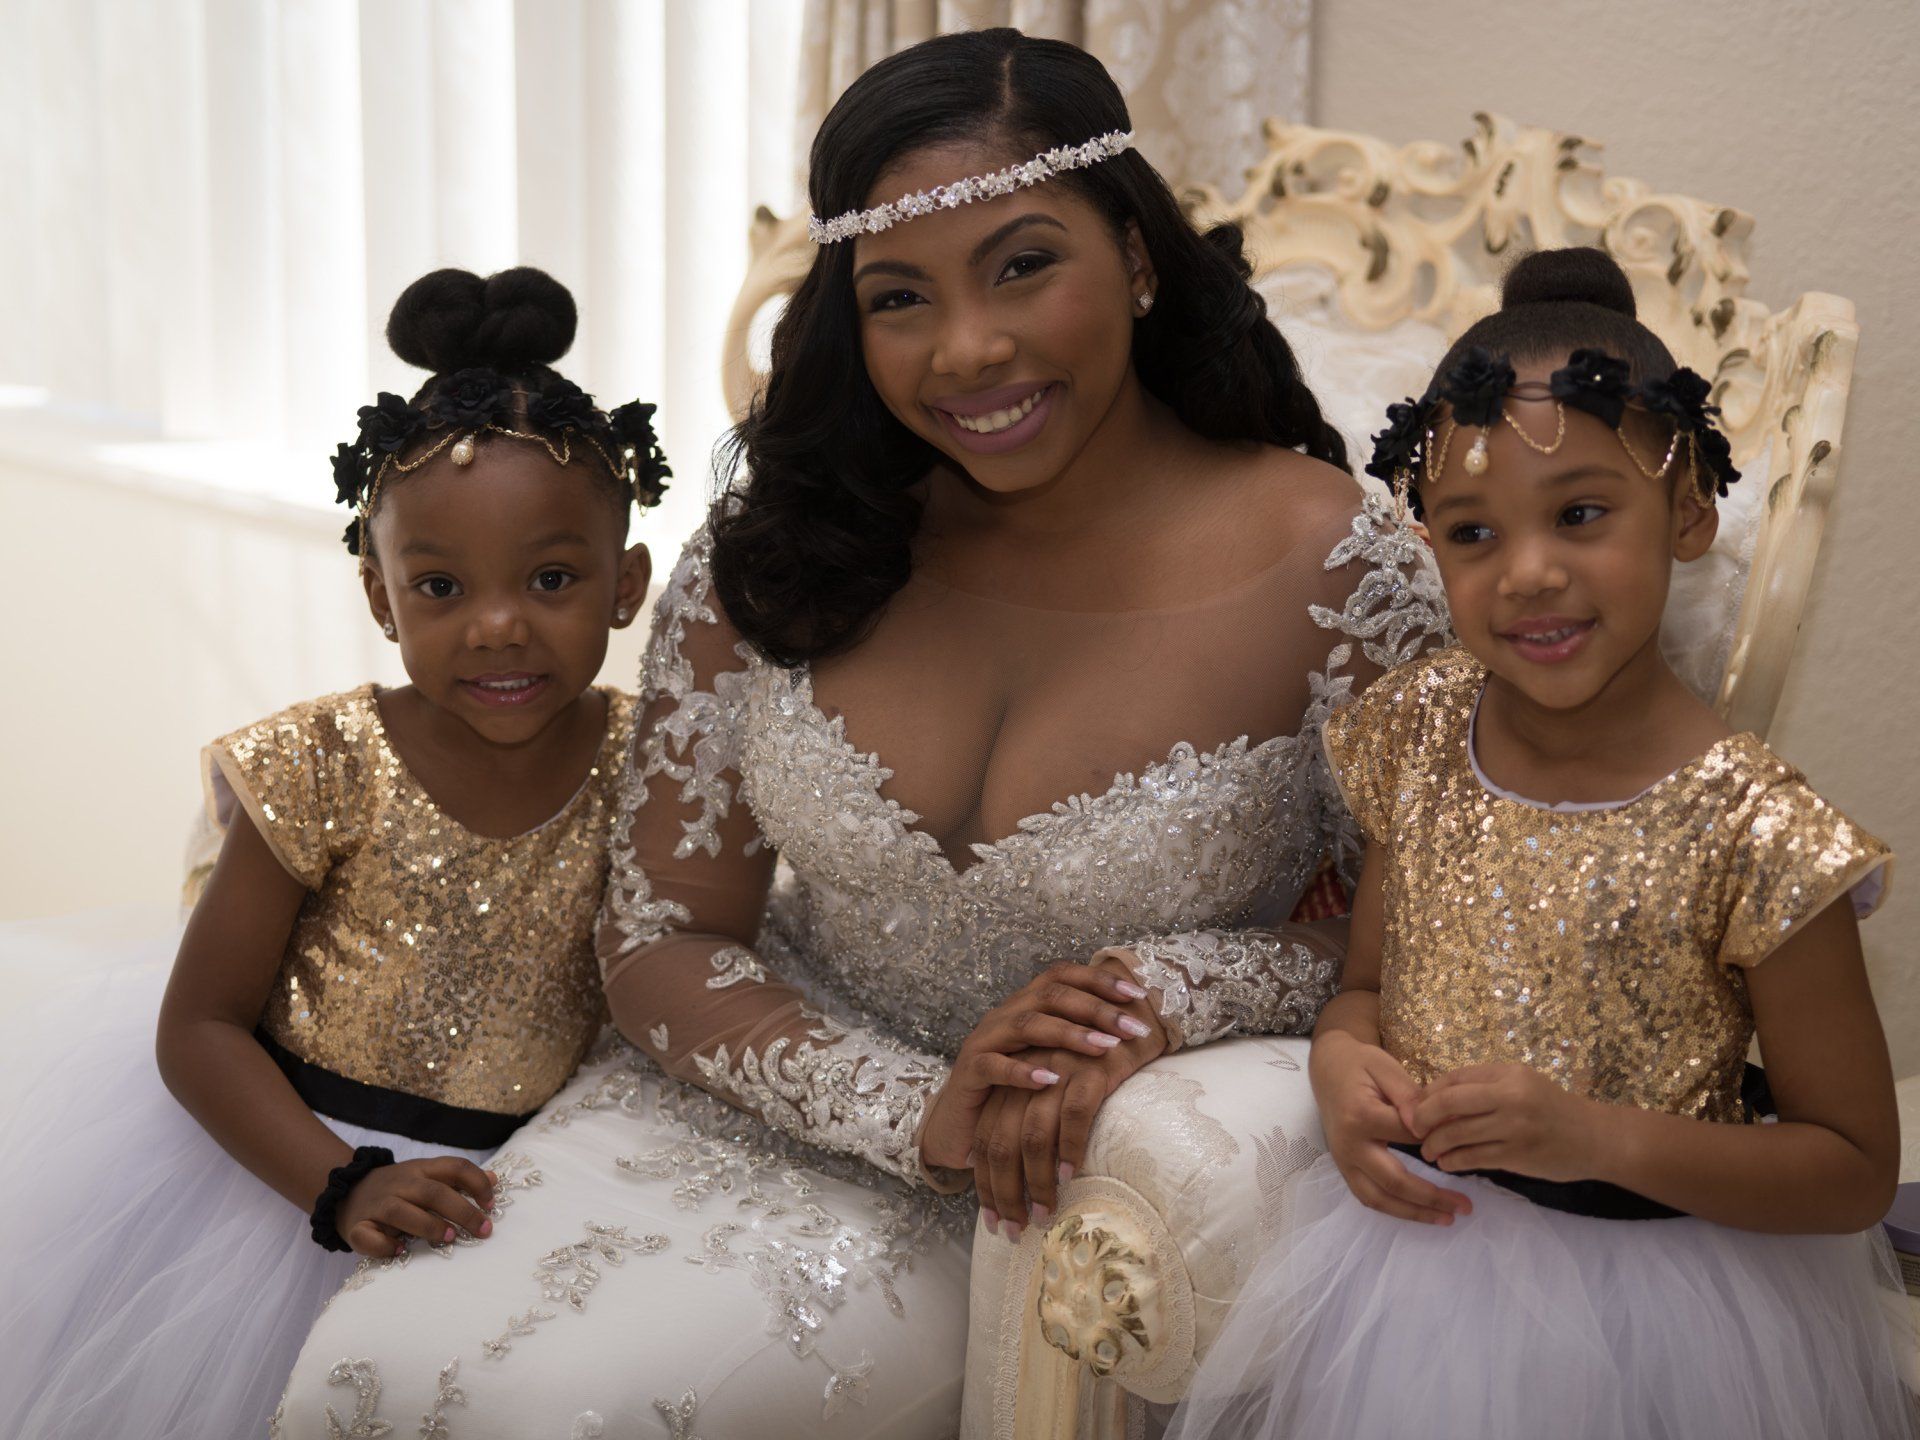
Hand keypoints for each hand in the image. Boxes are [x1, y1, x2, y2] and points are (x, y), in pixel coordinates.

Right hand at [333, 1156, 497, 1257]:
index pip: (454, 1167)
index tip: (491, 1205)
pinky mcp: (357, 1226)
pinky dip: (384, 1245)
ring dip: (427, 1225)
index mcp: (421, 1169)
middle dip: (462, 1210)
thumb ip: (459, 1179)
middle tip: (482, 1229)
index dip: (477, 1183)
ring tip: (448, 1237)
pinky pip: (368, 1236)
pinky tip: (400, 1251)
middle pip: (433, 1192)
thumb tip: (495, 1179)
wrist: (347, 1191)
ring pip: (400, 1211)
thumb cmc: (399, 1189)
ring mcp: (376, 1205)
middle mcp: (400, 1183)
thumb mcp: (428, 1176)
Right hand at [920, 962, 1153, 1170]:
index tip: (1138, 994)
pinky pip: (994, 1065)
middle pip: (1052, 995)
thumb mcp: (1049, 1059)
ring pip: (1027, 1024)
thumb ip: (1079, 1042)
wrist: (961, 1123)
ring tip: (1105, 1047)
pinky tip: (1050, 1079)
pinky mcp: (969, 1072)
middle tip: (1134, 1026)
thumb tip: (1137, 1033)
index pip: (1063, 976)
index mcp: (1025, 1005)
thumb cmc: (1014, 1090)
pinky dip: (1022, 1071)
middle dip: (1097, 1008)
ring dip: (1069, 1034)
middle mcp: (1005, 1015)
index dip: (1100, 980)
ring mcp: (985, 1040)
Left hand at [974, 1023, 1166, 1240]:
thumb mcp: (1055, 1088)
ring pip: (1032, 1137)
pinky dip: (1070, 1149)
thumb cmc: (1094, 1062)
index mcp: (1011, 1083)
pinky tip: (1071, 1176)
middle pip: (1001, 1144)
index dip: (986, 1184)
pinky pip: (1073, 1115)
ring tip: (1044, 1215)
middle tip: (1014, 1231)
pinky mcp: (1089, 1069)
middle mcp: (1027, 1077)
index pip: (986, 1141)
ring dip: (1037, 1183)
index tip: (993, 1221)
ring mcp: (1056, 1071)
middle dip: (1004, 1194)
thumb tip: (1025, 1179)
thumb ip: (1035, 1121)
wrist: (1133, 1014)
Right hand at [1312, 1031, 1467, 1224]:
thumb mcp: (1386, 1067)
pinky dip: (1394, 1209)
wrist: (1328, 1067)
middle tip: (1464, 1207)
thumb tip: (1428, 1125)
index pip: (1408, 1138)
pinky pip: (1367, 1196)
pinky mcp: (1343, 1166)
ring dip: (1413, 1213)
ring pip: (1377, 1199)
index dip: (1440, 1142)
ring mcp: (1343, 1159)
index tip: (1467, 1145)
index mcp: (1361, 1116)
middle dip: (1431, 1198)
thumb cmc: (1360, 1064)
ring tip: (1446, 1218)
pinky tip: (1419, 1212)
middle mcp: (1349, 1145)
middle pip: (1393, 1182)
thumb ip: (1408, 1096)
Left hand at [1412, 1063, 1600, 1183]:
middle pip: (1449, 1103)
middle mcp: (1510, 1097)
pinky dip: (1453, 1161)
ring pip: (1457, 1134)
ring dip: (1435, 1144)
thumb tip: (1435, 1095)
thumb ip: (1485, 1086)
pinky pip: (1473, 1158)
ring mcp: (1514, 1128)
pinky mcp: (1517, 1156)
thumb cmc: (1553, 1109)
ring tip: (1428, 1151)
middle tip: (1414, 1129)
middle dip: (1422, 1117)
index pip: (1455, 1078)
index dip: (1429, 1092)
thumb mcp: (1522, 1083)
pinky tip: (1447, 1163)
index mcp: (1508, 1074)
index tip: (1417, 1106)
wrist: (1596, 1138)